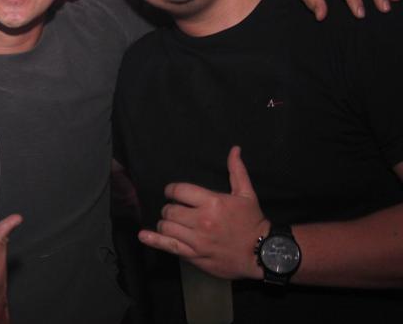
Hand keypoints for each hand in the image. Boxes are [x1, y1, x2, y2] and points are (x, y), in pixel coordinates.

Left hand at [138, 146, 268, 279]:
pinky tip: (143, 235)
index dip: (172, 190)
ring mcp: (197, 240)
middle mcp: (202, 221)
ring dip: (165, 222)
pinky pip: (169, 247)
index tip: (172, 192)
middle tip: (176, 209)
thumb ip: (236, 171)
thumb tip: (234, 149)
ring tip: (171, 222)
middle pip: (170, 209)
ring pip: (166, 227)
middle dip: (169, 207)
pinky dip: (154, 240)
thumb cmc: (252, 221)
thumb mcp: (247, 194)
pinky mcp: (194, 255)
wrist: (261, 253)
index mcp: (212, 202)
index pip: (179, 190)